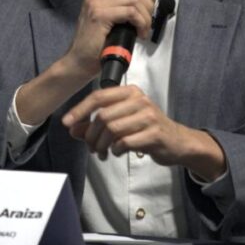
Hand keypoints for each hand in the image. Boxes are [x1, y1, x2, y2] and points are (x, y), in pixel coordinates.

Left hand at [61, 85, 226, 179]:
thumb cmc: (146, 129)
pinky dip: (115, 150)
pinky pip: (124, 142)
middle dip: (91, 135)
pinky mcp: (154, 133)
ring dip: (101, 145)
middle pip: (102, 116)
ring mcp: (149, 116)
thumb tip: (72, 129)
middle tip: (91, 147)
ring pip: (111, 130)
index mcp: (130, 92)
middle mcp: (139, 100)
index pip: (98, 97)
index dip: (79, 110)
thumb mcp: (121, 122)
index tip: (66, 123)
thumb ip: (96, 124)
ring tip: (102, 153)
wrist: (178, 142)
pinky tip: (117, 152)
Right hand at [62, 0, 157, 79]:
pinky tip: (139, 33)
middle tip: (148, 20)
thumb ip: (120, 5)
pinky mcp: (100, 15)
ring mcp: (96, 3)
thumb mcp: (108, 18)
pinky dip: (140, 22)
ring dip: (145, 16)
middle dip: (147, 2)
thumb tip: (144, 1)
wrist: (80, 61)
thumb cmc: (96, 44)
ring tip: (143, 29)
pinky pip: (130, 12)